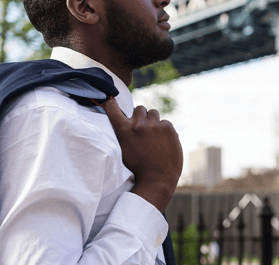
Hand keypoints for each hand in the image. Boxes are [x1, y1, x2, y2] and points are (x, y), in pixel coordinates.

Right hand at [103, 97, 182, 211]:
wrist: (158, 179)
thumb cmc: (139, 167)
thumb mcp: (124, 149)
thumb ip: (125, 133)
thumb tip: (126, 120)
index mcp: (123, 131)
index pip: (112, 108)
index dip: (111, 102)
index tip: (110, 100)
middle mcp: (138, 125)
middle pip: (139, 109)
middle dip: (142, 117)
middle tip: (144, 130)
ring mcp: (154, 125)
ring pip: (153, 113)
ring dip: (153, 121)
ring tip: (155, 136)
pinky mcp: (168, 127)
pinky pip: (165, 122)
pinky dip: (165, 130)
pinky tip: (164, 143)